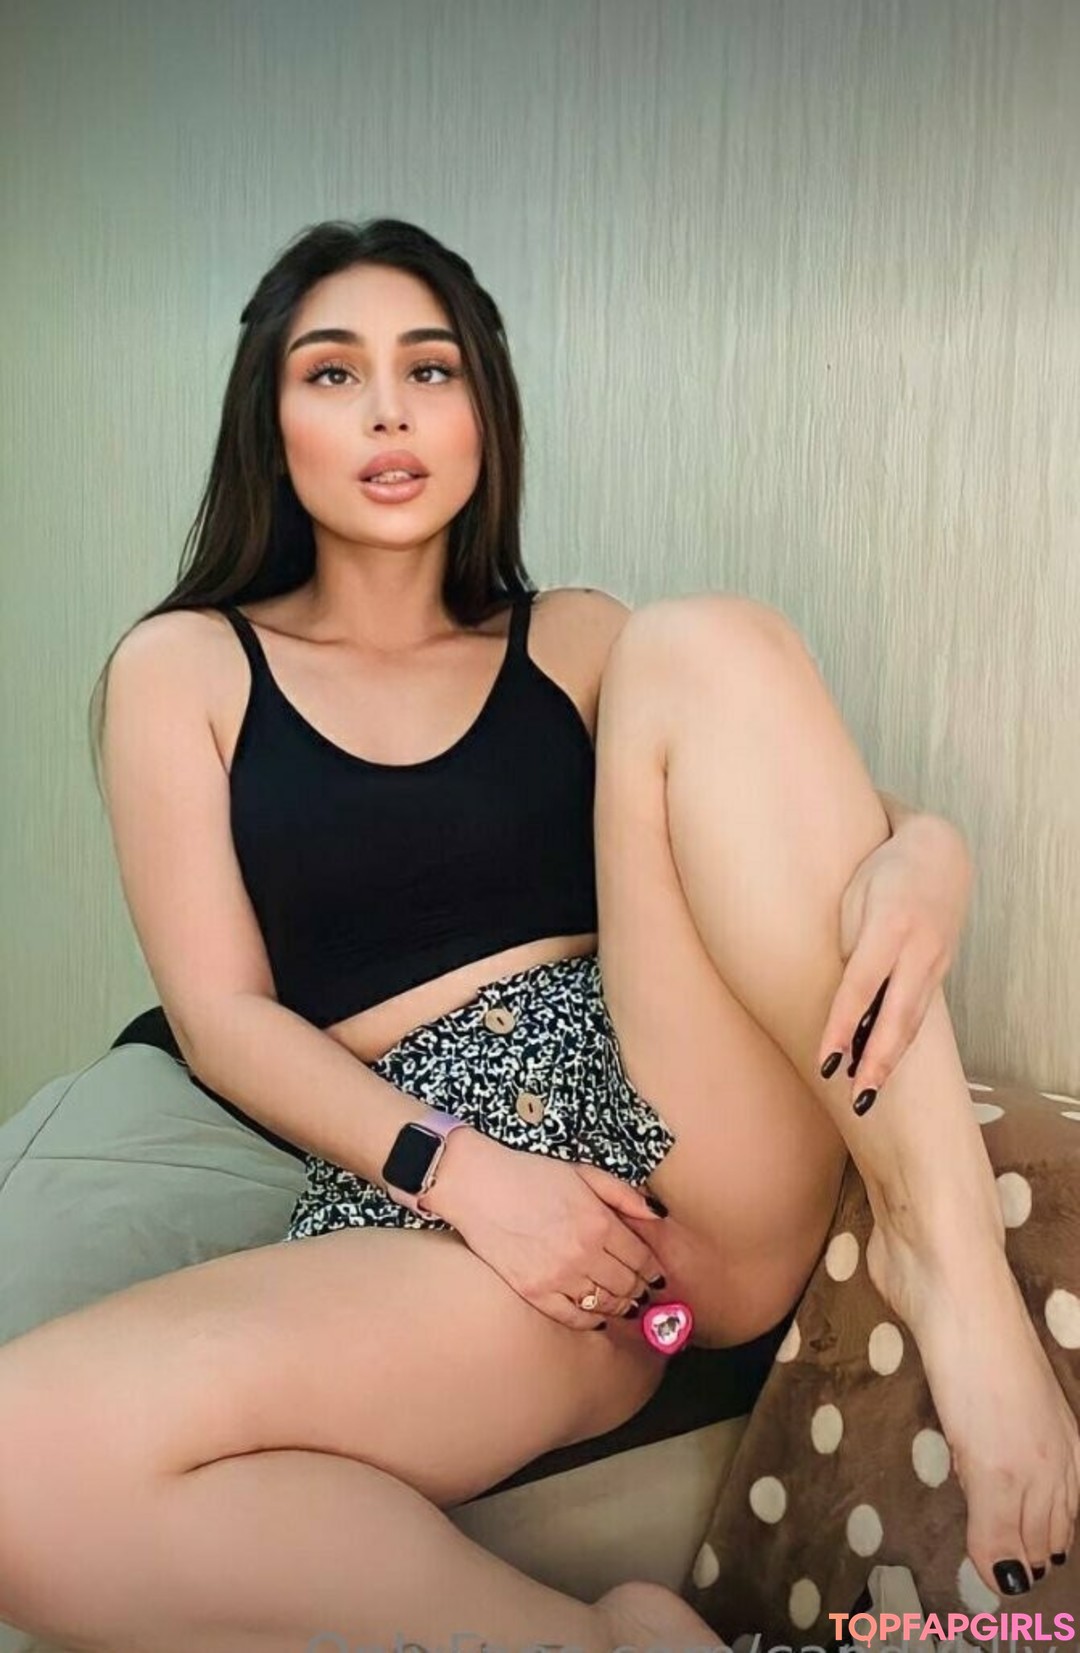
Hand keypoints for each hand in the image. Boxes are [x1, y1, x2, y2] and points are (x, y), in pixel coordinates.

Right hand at [422, 1128, 666, 1330]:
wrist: (479, 1185)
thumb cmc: (532, 1175)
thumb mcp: (584, 1173)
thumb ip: (624, 1194)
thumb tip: (658, 1215)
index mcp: (599, 1222)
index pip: (641, 1258)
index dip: (653, 1269)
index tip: (656, 1275)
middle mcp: (584, 1253)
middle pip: (627, 1285)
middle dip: (641, 1290)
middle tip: (644, 1293)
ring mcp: (558, 1275)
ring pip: (605, 1303)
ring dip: (621, 1306)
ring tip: (626, 1305)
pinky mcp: (534, 1291)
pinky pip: (572, 1316)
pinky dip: (589, 1319)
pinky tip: (596, 1316)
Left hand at [818, 814, 973, 1106]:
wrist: (939, 853)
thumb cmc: (883, 872)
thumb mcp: (856, 897)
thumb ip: (849, 945)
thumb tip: (841, 997)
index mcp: (891, 925)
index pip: (862, 987)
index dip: (844, 1027)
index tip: (827, 1063)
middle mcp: (920, 948)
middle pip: (898, 1015)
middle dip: (878, 1061)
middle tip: (859, 1100)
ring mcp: (936, 961)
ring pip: (913, 1020)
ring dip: (891, 1060)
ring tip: (869, 1095)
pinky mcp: (941, 970)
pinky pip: (919, 1011)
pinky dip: (902, 1041)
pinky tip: (884, 1065)